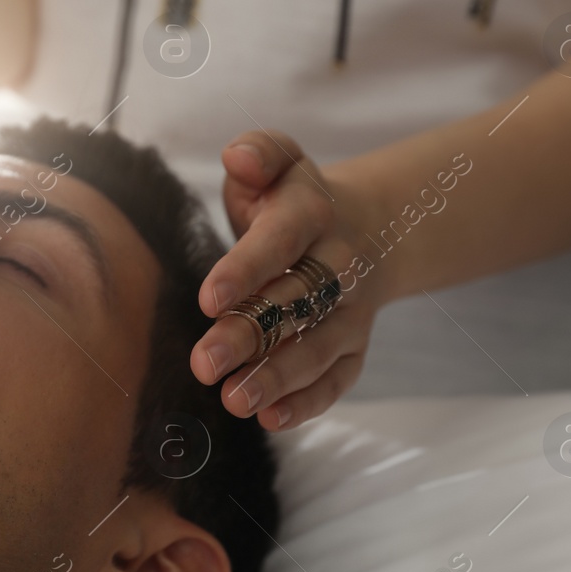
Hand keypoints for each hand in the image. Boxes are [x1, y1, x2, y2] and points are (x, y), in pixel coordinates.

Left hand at [188, 130, 385, 430]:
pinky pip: (338, 379)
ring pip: (318, 348)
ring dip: (277, 377)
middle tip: (203, 363)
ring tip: (234, 399)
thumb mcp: (277, 160)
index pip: (280, 242)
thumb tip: (238, 157)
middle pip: (294, 303)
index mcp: (313, 212)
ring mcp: (351, 311)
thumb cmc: (293, 197)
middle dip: (248, 336)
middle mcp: (339, 265)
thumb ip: (258, 152)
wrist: (368, 229)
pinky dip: (308, 402)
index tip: (207, 299)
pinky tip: (271, 419)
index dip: (245, 270)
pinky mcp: (354, 347)